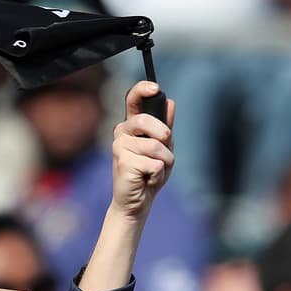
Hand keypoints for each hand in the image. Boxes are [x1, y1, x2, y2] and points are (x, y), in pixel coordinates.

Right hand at [110, 81, 174, 220]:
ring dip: (164, 161)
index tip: (155, 88)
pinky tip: (147, 179)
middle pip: (146, 120)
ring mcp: (119, 146)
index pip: (133, 99)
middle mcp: (122, 132)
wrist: (137, 202)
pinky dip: (158, 174)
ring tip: (155, 171)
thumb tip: (170, 103)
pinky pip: (154, 163)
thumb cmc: (149, 174)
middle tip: (165, 149)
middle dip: (163, 135)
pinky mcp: (123, 162)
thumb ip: (166, 127)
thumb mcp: (163, 148)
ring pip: (155, 146)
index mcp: (131, 125)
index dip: (143, 89)